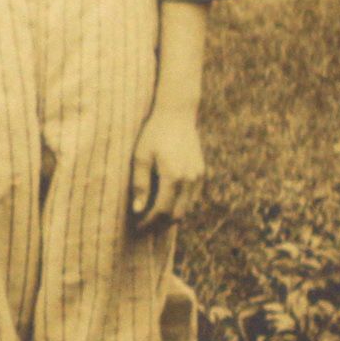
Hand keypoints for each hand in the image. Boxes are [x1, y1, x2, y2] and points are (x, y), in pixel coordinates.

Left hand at [131, 105, 204, 227]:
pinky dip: (180, 205)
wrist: (177, 114)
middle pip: (176, 214)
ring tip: (153, 217)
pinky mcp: (202, 173)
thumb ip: (140, 184)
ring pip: (187, 208)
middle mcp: (190, 179)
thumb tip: (138, 209)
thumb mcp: (141, 156)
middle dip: (160, 224)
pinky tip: (166, 202)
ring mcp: (198, 177)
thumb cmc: (153, 133)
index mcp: (173, 176)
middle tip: (144, 226)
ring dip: (171, 216)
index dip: (149, 222)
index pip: (161, 210)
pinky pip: (192, 198)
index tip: (137, 227)